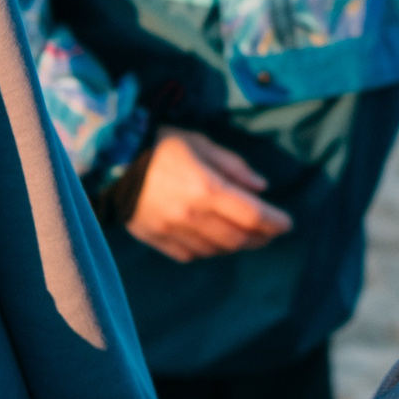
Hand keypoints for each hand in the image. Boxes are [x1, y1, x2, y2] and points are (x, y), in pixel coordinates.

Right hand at [124, 127, 289, 262]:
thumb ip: (233, 167)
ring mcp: (172, 231)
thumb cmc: (161, 144)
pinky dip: (209, 250)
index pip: (253, 215)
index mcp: (206, 188)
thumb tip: (261, 188)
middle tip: (270, 231)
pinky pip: (191, 254)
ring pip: (216, 250)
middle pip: (238, 238)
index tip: (288, 223)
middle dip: (261, 237)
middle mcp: (191, 215)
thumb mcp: (201, 143)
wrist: (110, 160)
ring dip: (237, 245)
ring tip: (246, 235)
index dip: (275, 222)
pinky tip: (215, 239)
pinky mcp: (156, 239)